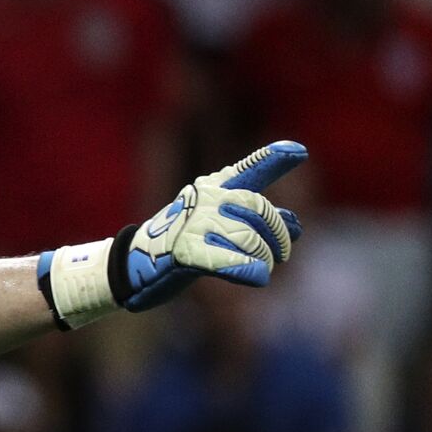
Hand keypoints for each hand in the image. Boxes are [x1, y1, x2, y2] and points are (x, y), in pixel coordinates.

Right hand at [40, 140, 305, 325]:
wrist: (132, 265)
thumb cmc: (182, 244)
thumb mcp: (219, 226)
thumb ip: (258, 222)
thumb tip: (298, 226)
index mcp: (213, 188)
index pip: (248, 170)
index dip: (273, 159)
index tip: (299, 152)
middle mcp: (204, 199)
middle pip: (258, 210)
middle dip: (277, 233)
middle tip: (284, 253)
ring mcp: (193, 224)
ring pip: (248, 238)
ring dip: (265, 258)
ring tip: (265, 268)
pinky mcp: (184, 252)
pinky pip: (225, 260)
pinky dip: (246, 269)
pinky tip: (259, 278)